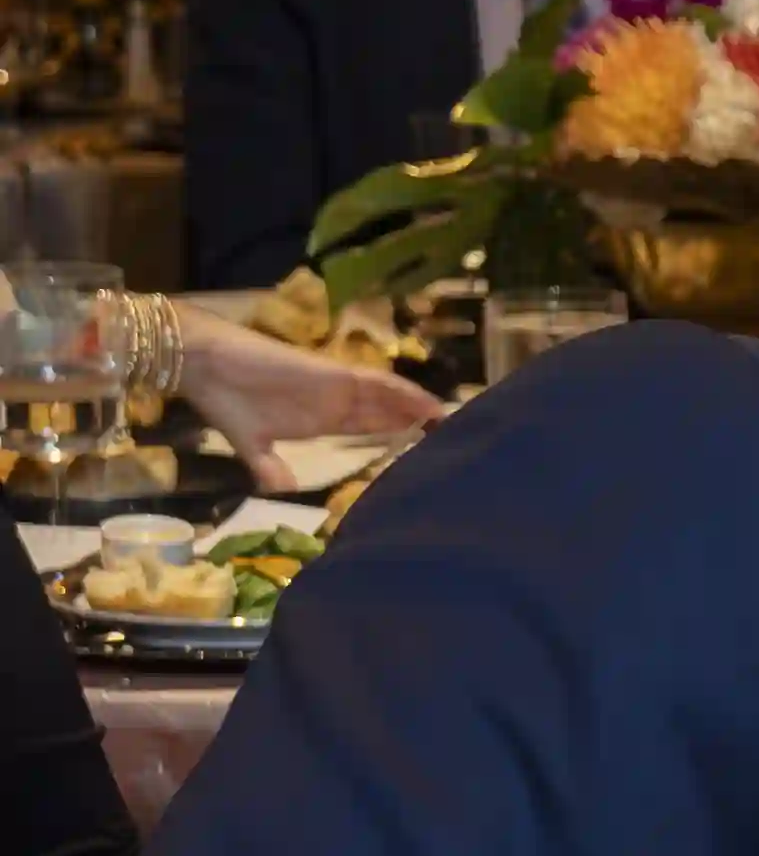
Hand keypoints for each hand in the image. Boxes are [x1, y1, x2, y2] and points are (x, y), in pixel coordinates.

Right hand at [181, 312, 442, 488]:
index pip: (369, 428)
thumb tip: (280, 492)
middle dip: (419, 424)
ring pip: (389, 397)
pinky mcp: (333, 372)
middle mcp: (335, 402)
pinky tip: (429, 406)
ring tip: (454, 422)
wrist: (203, 363)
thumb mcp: (250, 444)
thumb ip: (268, 467)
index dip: (397, 437)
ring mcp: (337, 386)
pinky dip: (404, 393)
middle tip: (456, 438)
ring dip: (420, 409)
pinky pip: (377, 382)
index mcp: (319, 419)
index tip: (427, 452)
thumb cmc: (224, 399)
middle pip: (387, 413)